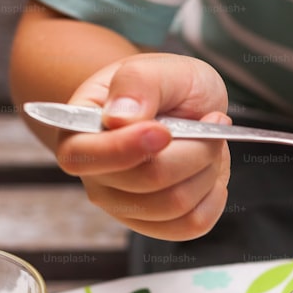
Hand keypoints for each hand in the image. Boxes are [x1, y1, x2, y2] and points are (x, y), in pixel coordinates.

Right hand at [55, 53, 231, 240]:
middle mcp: (95, 177)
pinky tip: (210, 171)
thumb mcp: (159, 67)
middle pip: (150, 180)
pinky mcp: (157, 225)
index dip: (126, 148)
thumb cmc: (165, 86)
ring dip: (207, 169)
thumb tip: (119, 119)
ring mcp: (125, 207)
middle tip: (211, 122)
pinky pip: (192, 225)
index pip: (83, 157)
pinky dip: (213, 197)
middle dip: (194, 149)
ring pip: (176, 204)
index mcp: (79, 132)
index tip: (164, 131)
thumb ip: (137, 83)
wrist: (185, 108)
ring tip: (209, 144)